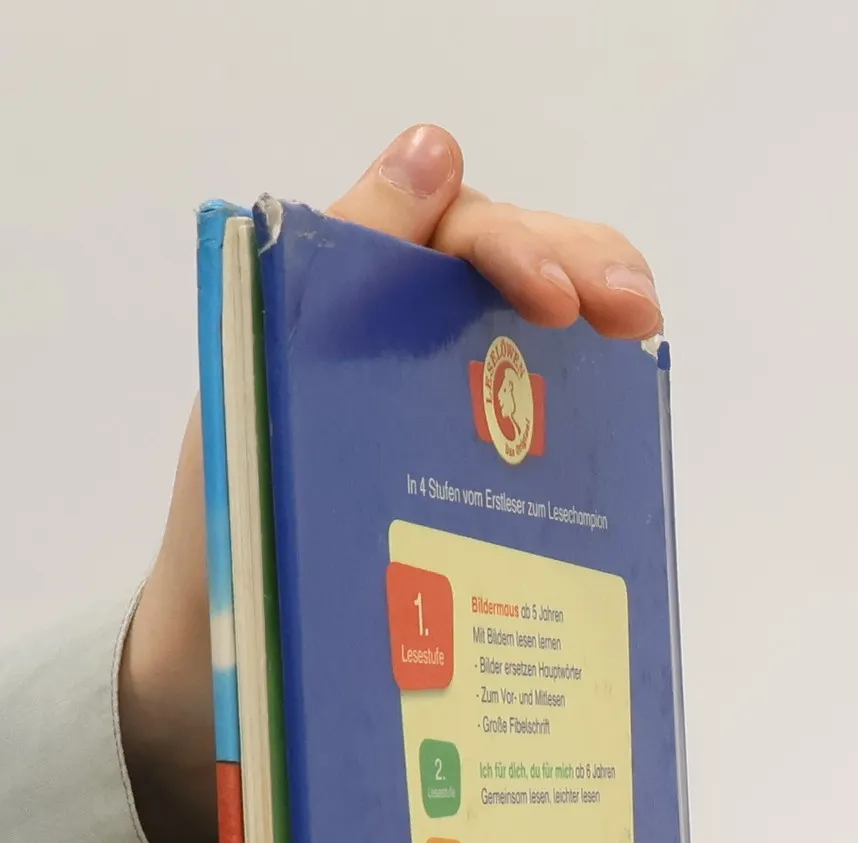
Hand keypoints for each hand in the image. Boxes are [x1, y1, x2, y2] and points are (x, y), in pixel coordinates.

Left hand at [118, 124, 661, 842]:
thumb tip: (431, 149)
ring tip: (640, 338)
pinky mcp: (465, 484)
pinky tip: (618, 417)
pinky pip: (534, 426)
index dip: (511, 247)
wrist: (216, 678)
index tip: (554, 302)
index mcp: (341, 310)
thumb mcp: (264, 394)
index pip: (444, 232)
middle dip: (580, 267)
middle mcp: (392, 345)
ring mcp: (433, 413)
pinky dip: (583, 411)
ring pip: (531, 336)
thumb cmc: (227, 538)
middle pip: (505, 268)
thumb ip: (335, 269)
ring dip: (595, 316)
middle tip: (632, 316)